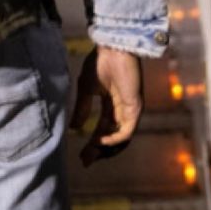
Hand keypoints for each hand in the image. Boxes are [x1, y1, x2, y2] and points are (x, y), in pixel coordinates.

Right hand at [69, 45, 143, 167]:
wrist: (112, 48)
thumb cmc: (99, 63)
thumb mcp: (85, 89)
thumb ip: (82, 108)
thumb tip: (74, 128)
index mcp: (111, 103)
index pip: (103, 129)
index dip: (92, 143)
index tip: (82, 156)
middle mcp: (122, 109)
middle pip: (112, 137)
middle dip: (98, 150)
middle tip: (85, 161)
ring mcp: (130, 109)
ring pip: (121, 138)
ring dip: (107, 149)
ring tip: (92, 155)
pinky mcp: (136, 107)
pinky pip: (126, 130)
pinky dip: (114, 139)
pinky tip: (100, 140)